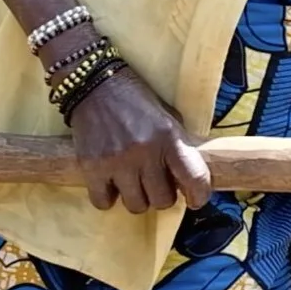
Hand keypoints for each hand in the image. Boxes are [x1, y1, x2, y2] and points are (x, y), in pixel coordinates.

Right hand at [68, 67, 211, 214]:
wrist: (95, 84)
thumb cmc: (136, 102)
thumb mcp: (167, 118)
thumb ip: (177, 147)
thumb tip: (187, 182)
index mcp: (169, 137)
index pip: (194, 178)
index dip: (199, 195)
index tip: (194, 199)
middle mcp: (145, 152)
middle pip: (162, 200)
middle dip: (162, 195)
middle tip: (155, 183)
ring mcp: (117, 161)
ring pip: (136, 205)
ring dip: (137, 198)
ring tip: (133, 182)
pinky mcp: (91, 167)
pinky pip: (103, 202)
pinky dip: (107, 197)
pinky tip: (110, 183)